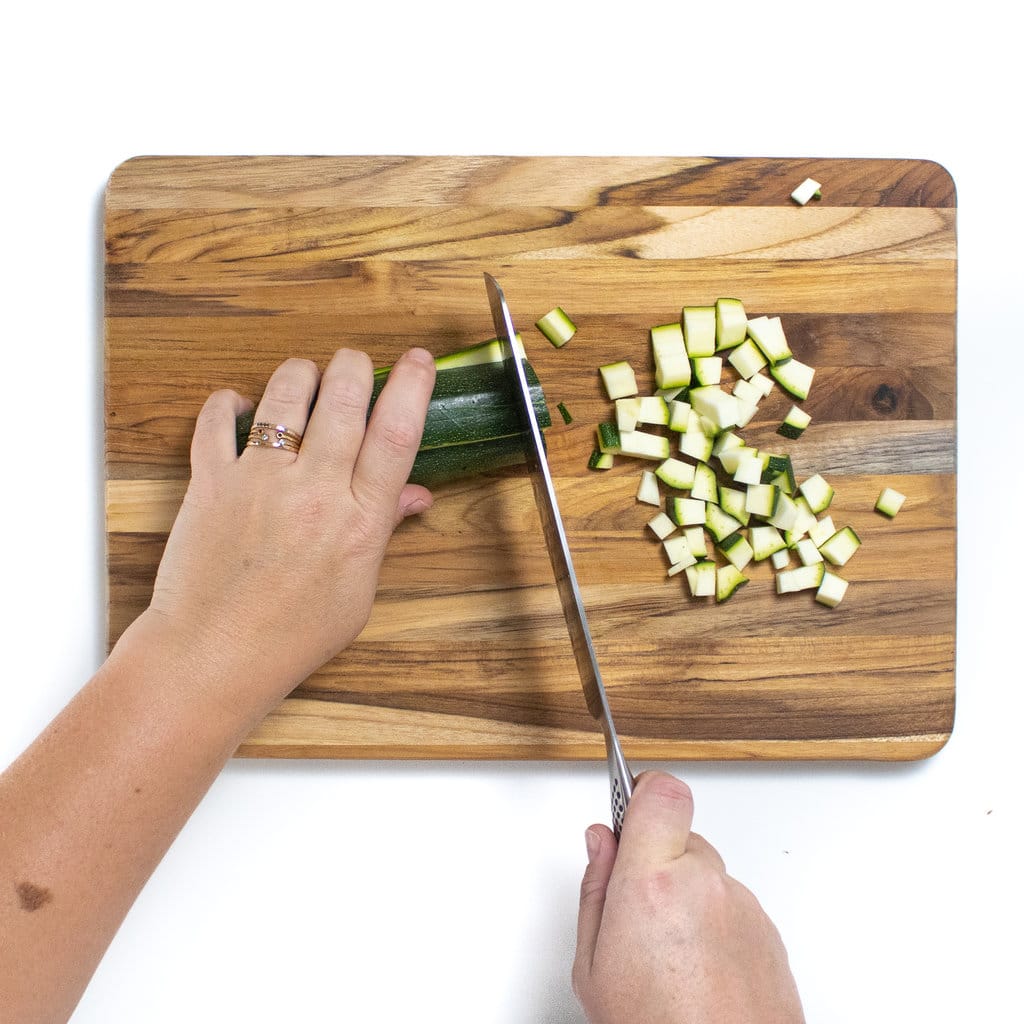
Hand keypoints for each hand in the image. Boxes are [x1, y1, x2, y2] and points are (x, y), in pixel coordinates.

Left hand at [136, 346, 436, 715]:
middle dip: (355, 366)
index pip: (396, 435)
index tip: (420, 361)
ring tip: (306, 381)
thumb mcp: (358, 589)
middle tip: (355, 366)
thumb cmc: (290, 633)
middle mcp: (313, 492)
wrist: (214, 655)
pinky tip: (243, 407)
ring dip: (301, 374)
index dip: (413, 387)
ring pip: (285, 393)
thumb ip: (384, 530)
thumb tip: (415, 494)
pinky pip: (217, 418)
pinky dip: (230, 402)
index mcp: (358, 521)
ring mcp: (259, 482)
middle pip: (345, 397)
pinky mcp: (211, 481)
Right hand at [573, 772, 803, 1023]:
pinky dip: (715, 925)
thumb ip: (595, 888)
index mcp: (653, 884)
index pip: (662, 791)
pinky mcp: (770, 933)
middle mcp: (706, 885)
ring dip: (688, 896)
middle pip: (681, 835)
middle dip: (657, 859)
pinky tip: (698, 971)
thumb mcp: (592, 966)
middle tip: (637, 910)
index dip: (643, 791)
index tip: (629, 803)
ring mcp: (745, 908)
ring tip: (669, 957)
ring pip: (708, 873)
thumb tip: (600, 842)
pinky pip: (733, 906)